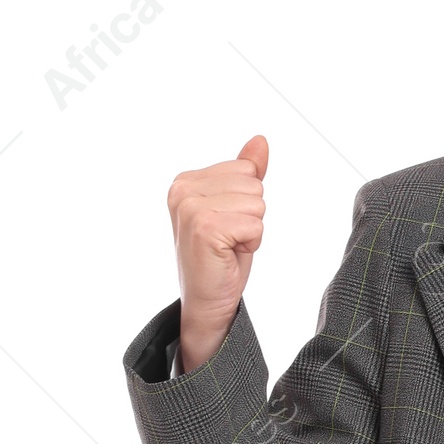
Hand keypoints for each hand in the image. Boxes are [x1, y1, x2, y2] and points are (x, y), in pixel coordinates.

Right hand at [167, 135, 268, 370]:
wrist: (207, 302)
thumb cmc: (221, 258)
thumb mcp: (237, 209)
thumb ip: (246, 174)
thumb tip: (260, 141)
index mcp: (186, 180)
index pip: (245, 169)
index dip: (246, 202)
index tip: (227, 226)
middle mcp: (183, 190)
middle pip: (252, 183)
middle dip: (251, 216)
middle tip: (229, 240)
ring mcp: (191, 208)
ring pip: (256, 203)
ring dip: (251, 230)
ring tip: (229, 248)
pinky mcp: (205, 228)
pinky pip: (255, 224)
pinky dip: (251, 243)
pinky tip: (230, 255)